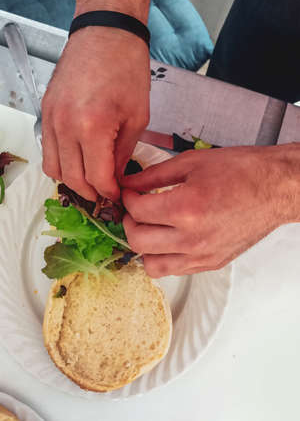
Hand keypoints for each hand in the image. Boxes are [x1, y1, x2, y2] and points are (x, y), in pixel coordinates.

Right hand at [42, 27, 149, 200]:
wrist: (105, 33)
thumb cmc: (127, 68)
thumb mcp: (137, 117)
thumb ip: (123, 153)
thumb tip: (114, 176)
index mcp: (92, 127)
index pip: (96, 178)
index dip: (108, 192)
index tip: (116, 195)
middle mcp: (65, 126)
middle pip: (73, 178)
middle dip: (91, 192)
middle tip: (106, 192)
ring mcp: (51, 119)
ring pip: (54, 168)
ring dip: (73, 180)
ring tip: (92, 178)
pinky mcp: (46, 112)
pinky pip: (47, 149)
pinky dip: (61, 162)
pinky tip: (78, 160)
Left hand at [121, 145, 299, 276]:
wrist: (275, 187)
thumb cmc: (242, 171)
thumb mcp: (192, 162)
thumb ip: (154, 175)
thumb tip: (130, 183)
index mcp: (186, 208)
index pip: (137, 211)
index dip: (127, 199)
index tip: (130, 193)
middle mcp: (192, 238)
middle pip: (138, 241)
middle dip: (128, 222)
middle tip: (134, 209)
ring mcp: (203, 255)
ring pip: (152, 265)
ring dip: (143, 246)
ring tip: (150, 228)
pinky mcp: (211, 263)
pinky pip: (175, 271)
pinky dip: (163, 257)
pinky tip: (168, 239)